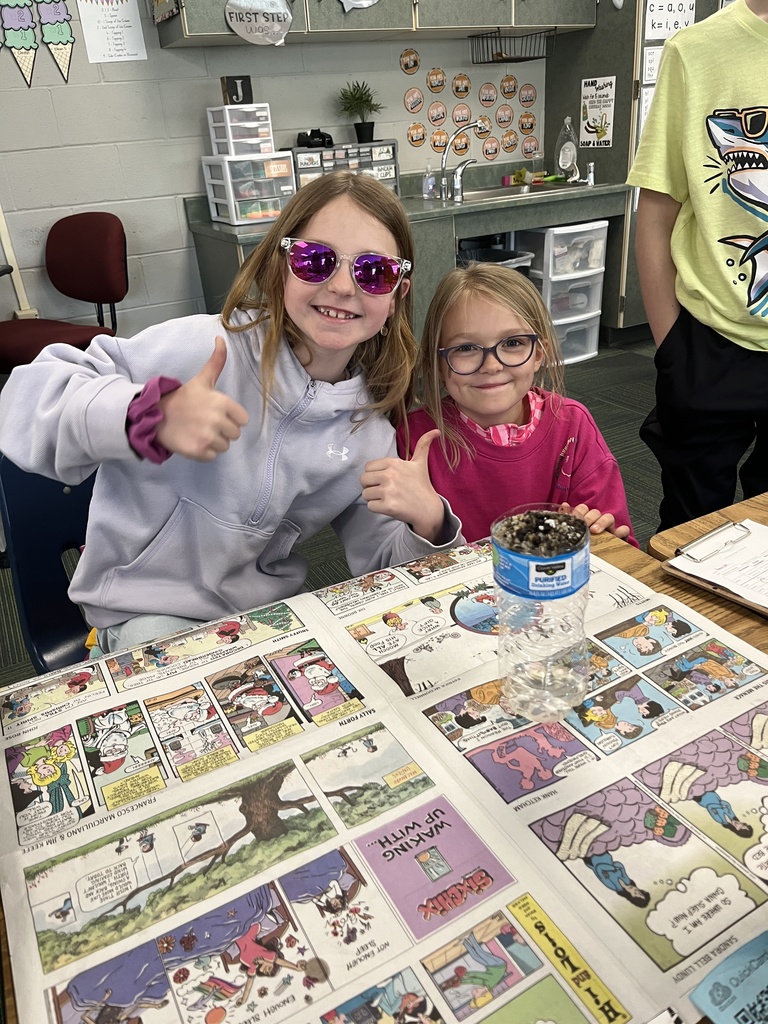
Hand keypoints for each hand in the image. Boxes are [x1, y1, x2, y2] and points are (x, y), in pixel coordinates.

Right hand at [155, 337, 248, 460]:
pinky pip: (213, 456)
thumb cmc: (183, 398)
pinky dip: (204, 452)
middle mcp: (217, 420)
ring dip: (214, 442)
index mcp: (222, 403)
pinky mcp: (198, 451)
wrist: (156, 415)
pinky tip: (194, 441)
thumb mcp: (202, 379)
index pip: (243, 419)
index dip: (232, 417)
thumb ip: (216, 362)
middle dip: (223, 431)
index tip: (217, 413)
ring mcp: (207, 437)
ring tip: (199, 432)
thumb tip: (221, 338)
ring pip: (224, 446)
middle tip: (206, 423)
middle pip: (234, 434)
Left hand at [361, 429, 443, 542]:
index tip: (385, 480)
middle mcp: (390, 475)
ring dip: (374, 499)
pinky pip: (370, 506)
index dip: (374, 475)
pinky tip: (389, 507)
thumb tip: (436, 430)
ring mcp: (388, 491)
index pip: (367, 467)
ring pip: (365, 494)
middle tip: (385, 491)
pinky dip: (377, 509)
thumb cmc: (422, 485)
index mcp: (393, 463)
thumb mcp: (421, 463)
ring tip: (388, 499)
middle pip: (363, 480)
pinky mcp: (388, 506)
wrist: (429, 509)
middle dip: (371, 487)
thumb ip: (423, 445)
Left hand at [561, 502, 630, 541]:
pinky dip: (621, 530)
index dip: (579, 511)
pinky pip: (624, 530)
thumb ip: (569, 520)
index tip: (573, 517)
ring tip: (595, 530)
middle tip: (584, 526)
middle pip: (595, 512)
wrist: (600, 563)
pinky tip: (616, 534)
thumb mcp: (576, 535)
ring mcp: (609, 529)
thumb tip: (564, 505)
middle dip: (589, 517)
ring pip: (609, 517)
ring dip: (601, 522)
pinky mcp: (620, 537)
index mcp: (586, 522)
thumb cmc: (586, 548)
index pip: (583, 509)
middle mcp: (598, 523)